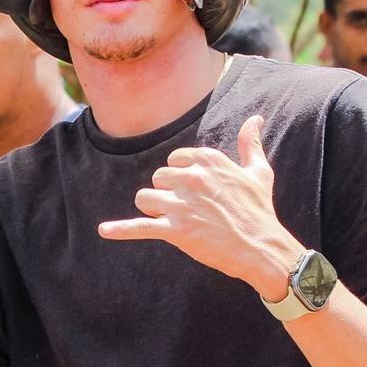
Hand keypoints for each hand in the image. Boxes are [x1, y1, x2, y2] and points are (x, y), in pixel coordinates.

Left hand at [97, 115, 301, 298]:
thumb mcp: (258, 172)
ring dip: (153, 209)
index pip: (174, 160)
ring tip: (171, 221)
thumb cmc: (259, 211)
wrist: (262, 248)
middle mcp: (192, 177)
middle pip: (157, 179)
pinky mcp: (175, 229)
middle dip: (166, 194)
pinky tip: (104, 231)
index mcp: (208, 160)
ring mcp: (182, 203)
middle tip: (189, 210)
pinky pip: (140, 226)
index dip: (180, 178)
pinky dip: (120, 229)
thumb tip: (255, 118)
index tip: (194, 191)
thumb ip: (251, 143)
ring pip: (145, 198)